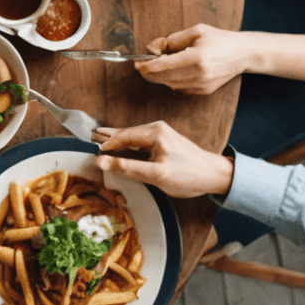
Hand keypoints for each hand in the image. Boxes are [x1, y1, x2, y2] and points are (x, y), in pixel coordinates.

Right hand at [92, 119, 234, 198]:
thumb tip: (101, 162)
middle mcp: (156, 129)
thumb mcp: (155, 174)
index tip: (91, 152)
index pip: (122, 136)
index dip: (105, 144)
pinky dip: (127, 145)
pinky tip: (120, 147)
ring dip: (116, 141)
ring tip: (98, 139)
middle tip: (87, 137)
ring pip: (132, 137)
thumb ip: (127, 167)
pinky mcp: (164, 142)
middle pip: (125, 133)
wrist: (216, 175)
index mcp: (154, 132)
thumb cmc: (188, 175)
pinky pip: (139, 142)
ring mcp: (161, 134)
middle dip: (107, 137)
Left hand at [132, 23, 254, 93]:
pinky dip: (171, 80)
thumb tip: (152, 48)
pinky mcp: (202, 91)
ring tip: (160, 63)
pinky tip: (175, 69)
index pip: (162, 66)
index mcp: (197, 58)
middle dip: (148, 71)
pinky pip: (178, 87)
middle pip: (162, 78)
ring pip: (168, 84)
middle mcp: (199, 75)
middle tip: (142, 63)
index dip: (146, 65)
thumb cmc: (219, 39)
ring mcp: (201, 85)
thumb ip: (171, 40)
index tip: (136, 62)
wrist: (243, 54)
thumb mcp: (195, 31)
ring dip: (159, 76)